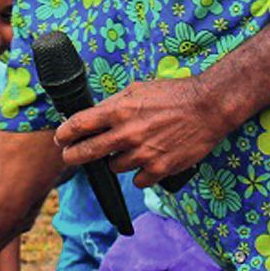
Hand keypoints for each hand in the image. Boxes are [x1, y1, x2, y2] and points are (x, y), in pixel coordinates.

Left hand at [52, 74, 231, 187]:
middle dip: (73, 155)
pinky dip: (141, 173)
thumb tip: (94, 116)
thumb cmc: (174, 95)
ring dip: (118, 160)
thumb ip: (115, 105)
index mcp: (120, 110)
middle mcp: (128, 133)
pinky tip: (149, 161)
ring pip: (114, 167)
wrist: (208, 107)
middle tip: (70, 155)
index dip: (64, 133)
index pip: (79, 125)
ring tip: (132, 149)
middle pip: (86, 152)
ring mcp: (143, 153)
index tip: (61, 138)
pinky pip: (138, 180)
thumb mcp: (138, 89)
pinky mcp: (159, 168)